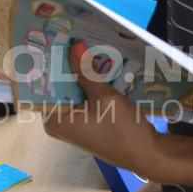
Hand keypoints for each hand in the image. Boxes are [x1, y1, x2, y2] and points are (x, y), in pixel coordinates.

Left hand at [42, 40, 162, 176]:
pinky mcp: (87, 122)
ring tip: (80, 44)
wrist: (149, 154)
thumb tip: (74, 46)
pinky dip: (89, 84)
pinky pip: (83, 98)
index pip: (43, 86)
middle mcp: (58, 123)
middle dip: (65, 65)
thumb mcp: (104, 97)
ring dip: (79, 72)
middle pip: (57, 87)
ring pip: (72, 91)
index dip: (47, 64)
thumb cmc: (123, 130)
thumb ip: (87, 71)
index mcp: (54, 120)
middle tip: (67, 37)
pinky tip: (95, 64)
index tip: (49, 41)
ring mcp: (73, 123)